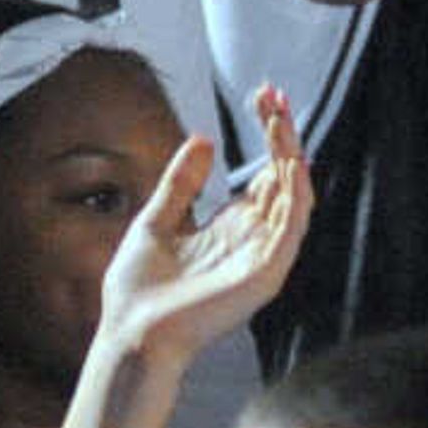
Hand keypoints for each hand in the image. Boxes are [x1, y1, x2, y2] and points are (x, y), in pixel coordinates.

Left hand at [94, 88, 308, 371]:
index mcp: (231, 229)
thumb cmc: (139, 289)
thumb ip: (181, 184)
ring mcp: (262, 256)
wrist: (131, 332)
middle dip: (281, 136)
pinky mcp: (265, 273)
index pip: (264, 175)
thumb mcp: (156, 219)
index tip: (262, 96)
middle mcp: (253, 239)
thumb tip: (204, 139)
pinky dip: (296, 194)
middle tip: (272, 95)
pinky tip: (291, 163)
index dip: (268, 136)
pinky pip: (292, 229)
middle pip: (281, 179)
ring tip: (279, 118)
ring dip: (290, 155)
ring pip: (292, 197)